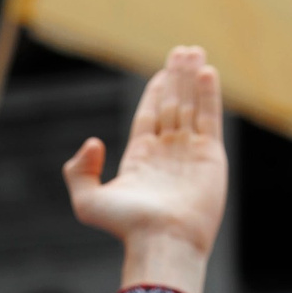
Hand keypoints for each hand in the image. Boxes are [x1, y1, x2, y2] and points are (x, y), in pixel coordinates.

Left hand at [62, 45, 227, 292]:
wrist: (160, 241)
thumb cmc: (125, 225)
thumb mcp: (86, 201)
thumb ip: (79, 171)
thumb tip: (93, 143)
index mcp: (141, 159)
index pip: (150, 116)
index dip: (156, 92)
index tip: (162, 70)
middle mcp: (168, 153)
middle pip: (173, 106)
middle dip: (177, 78)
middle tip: (183, 50)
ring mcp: (190, 154)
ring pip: (191, 107)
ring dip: (192, 79)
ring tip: (195, 52)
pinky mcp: (211, 157)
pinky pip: (209, 118)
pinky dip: (209, 95)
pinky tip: (207, 72)